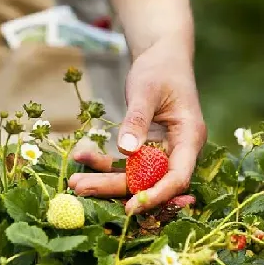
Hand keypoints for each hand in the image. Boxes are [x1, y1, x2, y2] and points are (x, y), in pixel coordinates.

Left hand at [69, 40, 206, 213]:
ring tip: (74, 183)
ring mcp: (161, 152)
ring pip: (133, 177)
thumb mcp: (146, 89)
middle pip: (149, 182)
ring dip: (104, 181)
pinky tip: (80, 158)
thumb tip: (127, 150)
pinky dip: (102, 164)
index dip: (156, 196)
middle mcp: (177, 151)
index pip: (177, 177)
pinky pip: (123, 165)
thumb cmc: (160, 68)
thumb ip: (137, 119)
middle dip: (115, 189)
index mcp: (189, 138)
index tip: (130, 208)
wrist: (162, 56)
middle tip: (80, 189)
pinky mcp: (144, 150)